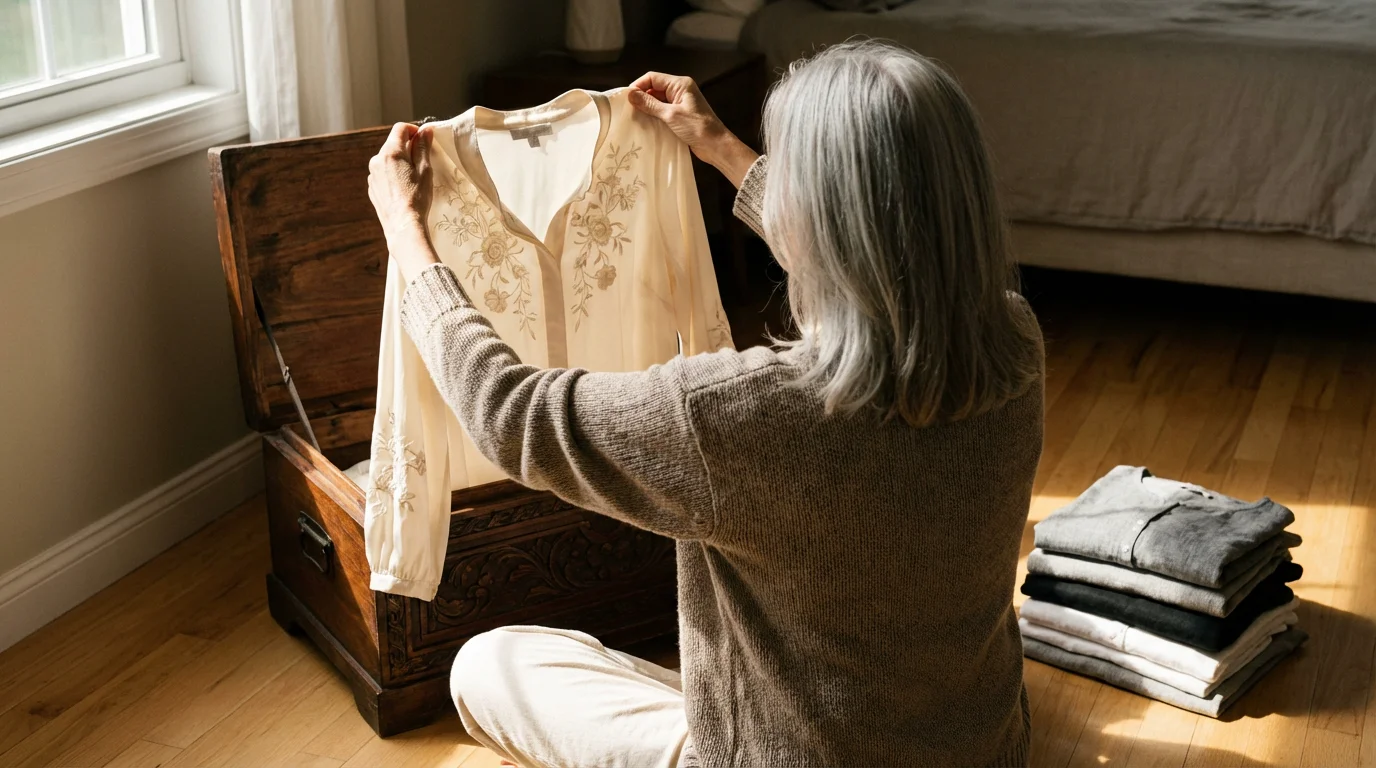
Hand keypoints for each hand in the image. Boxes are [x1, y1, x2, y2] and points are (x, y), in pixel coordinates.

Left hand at [368, 122, 439, 277]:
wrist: (403, 225)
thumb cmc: (417, 198)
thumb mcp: (425, 170)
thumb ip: (423, 147)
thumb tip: (426, 130)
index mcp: (390, 152)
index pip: (400, 129)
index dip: (414, 130)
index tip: (424, 139)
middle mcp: (377, 160)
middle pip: (393, 144)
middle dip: (407, 147)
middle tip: (422, 161)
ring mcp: (372, 175)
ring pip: (387, 159)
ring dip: (400, 162)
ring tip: (413, 178)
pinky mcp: (372, 188)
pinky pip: (383, 174)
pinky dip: (393, 175)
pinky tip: (404, 189)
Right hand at [628, 72, 758, 187]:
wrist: (716, 145)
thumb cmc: (697, 128)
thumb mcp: (671, 115)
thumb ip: (650, 104)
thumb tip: (631, 95)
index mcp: (680, 84)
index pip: (653, 77)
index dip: (638, 85)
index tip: (626, 98)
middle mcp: (680, 90)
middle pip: (654, 87)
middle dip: (641, 96)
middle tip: (628, 109)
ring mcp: (681, 102)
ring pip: (658, 100)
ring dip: (647, 107)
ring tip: (634, 116)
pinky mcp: (680, 114)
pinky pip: (663, 110)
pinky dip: (654, 115)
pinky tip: (646, 123)